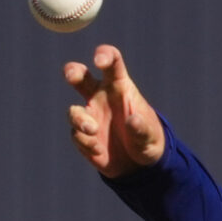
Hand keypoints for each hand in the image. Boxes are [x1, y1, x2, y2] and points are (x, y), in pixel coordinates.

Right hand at [63, 45, 164, 176]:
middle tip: (71, 75)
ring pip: (74, 111)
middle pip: (81, 76)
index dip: (104, 55)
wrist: (138, 165)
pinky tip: (98, 150)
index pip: (111, 62)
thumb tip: (133, 121)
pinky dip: (85, 143)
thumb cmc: (147, 140)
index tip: (98, 61)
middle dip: (72, 71)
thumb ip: (142, 128)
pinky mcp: (82, 134)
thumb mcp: (150, 136)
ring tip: (93, 130)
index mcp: (119, 86)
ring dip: (79, 120)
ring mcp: (89, 115)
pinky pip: (76, 135)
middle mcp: (100, 96)